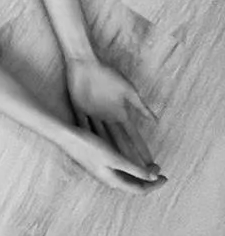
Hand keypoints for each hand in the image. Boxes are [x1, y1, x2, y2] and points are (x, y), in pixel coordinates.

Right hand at [61, 123, 165, 192]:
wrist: (66, 136)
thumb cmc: (90, 146)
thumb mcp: (115, 158)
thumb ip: (135, 169)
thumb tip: (154, 178)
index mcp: (113, 180)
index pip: (139, 189)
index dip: (154, 185)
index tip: (165, 176)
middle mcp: (108, 179)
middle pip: (133, 186)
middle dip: (148, 181)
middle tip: (160, 172)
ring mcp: (103, 172)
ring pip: (127, 179)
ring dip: (140, 175)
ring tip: (149, 168)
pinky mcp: (99, 164)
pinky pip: (120, 172)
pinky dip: (130, 169)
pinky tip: (131, 161)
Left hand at [65, 56, 158, 173]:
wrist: (86, 62)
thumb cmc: (108, 73)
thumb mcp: (128, 89)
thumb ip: (140, 105)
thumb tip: (156, 120)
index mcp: (120, 112)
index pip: (133, 135)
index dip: (141, 149)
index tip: (151, 163)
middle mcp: (107, 117)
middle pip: (118, 141)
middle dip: (127, 156)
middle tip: (135, 173)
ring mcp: (93, 115)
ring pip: (101, 137)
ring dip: (107, 151)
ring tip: (114, 167)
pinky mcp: (79, 110)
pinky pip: (82, 126)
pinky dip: (85, 136)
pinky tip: (89, 150)